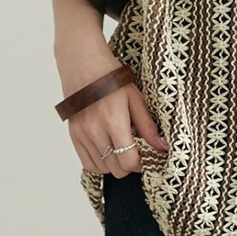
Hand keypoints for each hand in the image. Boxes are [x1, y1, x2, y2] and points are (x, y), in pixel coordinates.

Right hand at [59, 61, 168, 178]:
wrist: (83, 65)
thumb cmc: (112, 79)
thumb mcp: (135, 99)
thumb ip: (148, 127)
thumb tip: (162, 147)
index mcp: (114, 121)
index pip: (129, 161)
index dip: (141, 164)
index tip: (147, 157)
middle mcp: (95, 131)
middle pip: (116, 170)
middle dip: (130, 165)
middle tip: (136, 152)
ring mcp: (82, 135)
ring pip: (102, 169)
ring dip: (115, 165)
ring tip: (121, 149)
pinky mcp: (74, 135)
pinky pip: (87, 163)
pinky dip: (100, 163)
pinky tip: (108, 150)